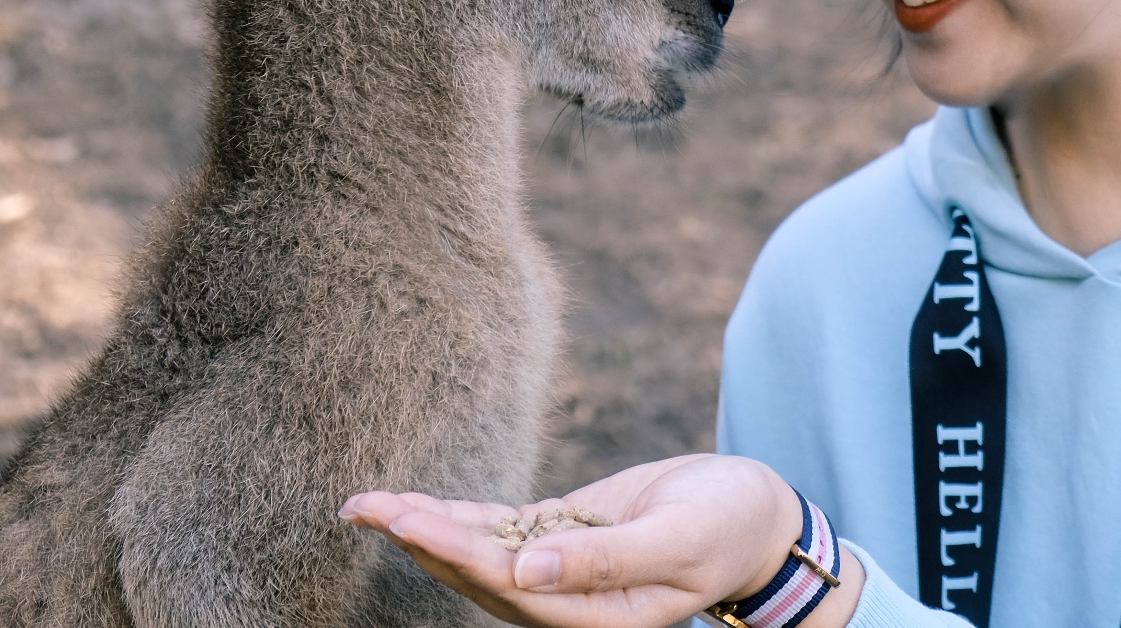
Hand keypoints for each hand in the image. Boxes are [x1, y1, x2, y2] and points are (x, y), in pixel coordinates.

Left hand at [340, 454, 864, 627]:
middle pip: (478, 573)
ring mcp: (561, 570)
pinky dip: (457, 515)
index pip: (507, 586)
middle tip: (363, 508)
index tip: (406, 521)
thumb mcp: (679, 539)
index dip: (453, 554)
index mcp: (595, 615)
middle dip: (420, 539)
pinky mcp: (563, 538)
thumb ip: (608, 560)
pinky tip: (414, 505)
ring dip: (425, 528)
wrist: (756, 514)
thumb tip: (529, 569)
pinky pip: (500, 530)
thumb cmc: (729, 525)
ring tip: (367, 505)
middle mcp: (567, 601)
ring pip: (479, 552)